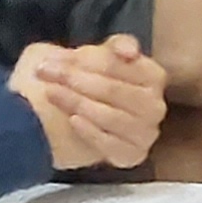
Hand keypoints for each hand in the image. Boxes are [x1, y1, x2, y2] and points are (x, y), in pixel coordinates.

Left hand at [14, 36, 166, 170]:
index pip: (120, 64)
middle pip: (115, 90)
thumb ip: (113, 47)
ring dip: (78, 104)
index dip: (86, 61)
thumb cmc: (73, 84)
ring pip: (112, 116)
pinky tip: (72, 122)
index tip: (55, 59)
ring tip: (52, 95)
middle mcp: (155, 105)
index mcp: (152, 76)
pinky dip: (90, 132)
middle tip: (45, 74)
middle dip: (77, 81)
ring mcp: (146, 132)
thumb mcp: (87, 55)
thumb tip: (129, 51)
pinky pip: (112, 143)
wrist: (47, 124)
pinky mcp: (132, 155)